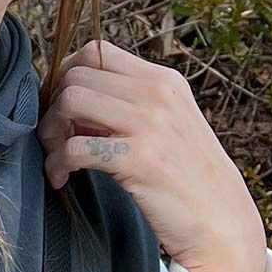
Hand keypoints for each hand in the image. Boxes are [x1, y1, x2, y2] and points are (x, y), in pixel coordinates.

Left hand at [36, 37, 268, 271]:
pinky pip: (75, 147)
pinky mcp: (139, 159)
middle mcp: (156, 92)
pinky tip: (61, 180)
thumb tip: (73, 106)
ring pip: (71, 101)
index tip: (61, 109)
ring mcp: (149, 123)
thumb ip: (127, 109)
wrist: (221, 220)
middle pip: (76, 75)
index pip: (96, 51)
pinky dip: (57, 164)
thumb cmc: (187, 181)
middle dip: (52, 107)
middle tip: (53, 140)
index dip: (65, 77)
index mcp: (163, 79)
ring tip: (56, 159)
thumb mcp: (166, 128)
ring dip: (50, 132)